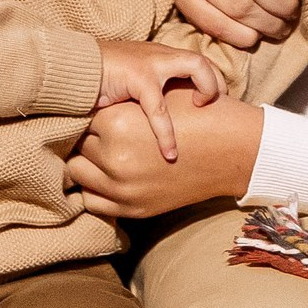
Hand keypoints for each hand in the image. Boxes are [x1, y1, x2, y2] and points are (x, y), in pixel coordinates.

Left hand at [67, 92, 261, 220]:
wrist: (233, 150)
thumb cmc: (196, 114)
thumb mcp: (154, 98)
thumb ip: (115, 103)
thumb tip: (81, 106)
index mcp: (116, 124)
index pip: (78, 117)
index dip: (86, 110)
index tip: (90, 107)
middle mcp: (115, 159)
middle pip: (75, 144)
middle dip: (86, 135)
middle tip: (96, 128)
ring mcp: (122, 189)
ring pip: (78, 173)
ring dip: (86, 161)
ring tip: (99, 151)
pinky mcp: (132, 208)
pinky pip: (92, 201)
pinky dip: (94, 188)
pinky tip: (105, 175)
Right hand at [98, 39, 221, 162]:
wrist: (66, 70)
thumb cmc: (93, 84)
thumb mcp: (125, 88)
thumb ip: (143, 97)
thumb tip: (156, 124)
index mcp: (157, 57)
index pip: (194, 62)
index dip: (209, 81)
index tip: (212, 105)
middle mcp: (159, 56)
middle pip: (203, 59)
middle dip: (217, 83)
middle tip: (217, 108)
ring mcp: (151, 63)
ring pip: (195, 66)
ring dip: (207, 90)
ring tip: (203, 116)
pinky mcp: (138, 77)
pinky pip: (159, 108)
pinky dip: (166, 134)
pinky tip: (169, 155)